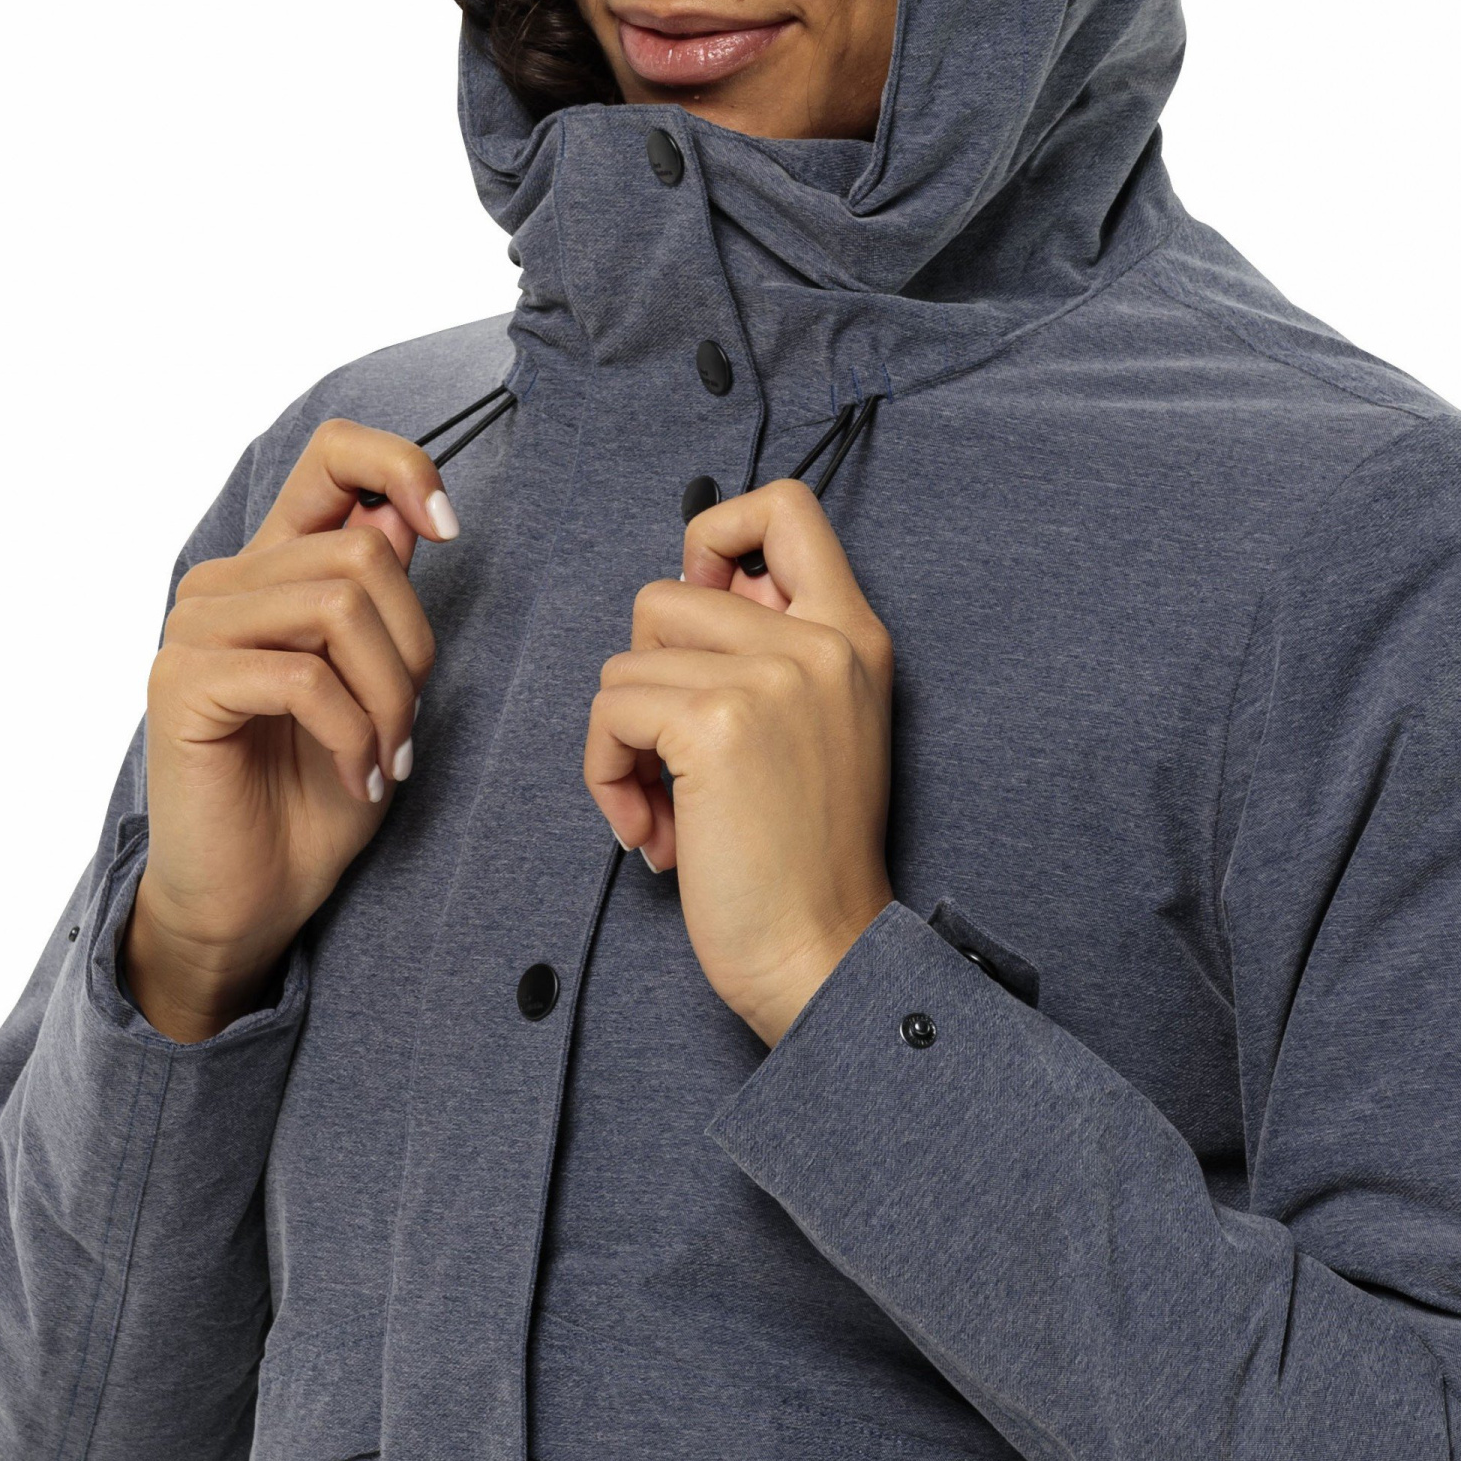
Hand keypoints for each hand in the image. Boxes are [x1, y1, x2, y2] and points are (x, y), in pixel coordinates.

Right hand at [122, 421, 454, 1041]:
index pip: (332, 456)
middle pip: (360, 553)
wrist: (252, 898)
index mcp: (275, 569)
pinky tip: (360, 776)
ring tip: (385, 755)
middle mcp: (225, 583)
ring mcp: (194, 628)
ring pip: (337, 606)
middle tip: (406, 727)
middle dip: (413, 648)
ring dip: (388, 696)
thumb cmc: (313, 796)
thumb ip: (379, 602)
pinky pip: (302, 677)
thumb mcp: (375, 687)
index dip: (401, 467)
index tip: (447, 528)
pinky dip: (353, 733)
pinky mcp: (182, 683)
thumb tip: (400, 519)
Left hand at [583, 479, 894, 1044]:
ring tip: (668, 810)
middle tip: (677, 763)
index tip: (703, 619)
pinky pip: (610, 709)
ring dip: (622, 742)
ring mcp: (772, 676)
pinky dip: (606, 774)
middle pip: (666, 594)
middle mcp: (822, 640)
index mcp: (853, 634)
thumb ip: (769, 650)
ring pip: (626, 659)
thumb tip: (689, 592)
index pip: (784, 505)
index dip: (716, 539)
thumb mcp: (817, 728)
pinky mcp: (715, 722)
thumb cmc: (804, 859)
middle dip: (646, 682)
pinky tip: (653, 833)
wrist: (821, 955)